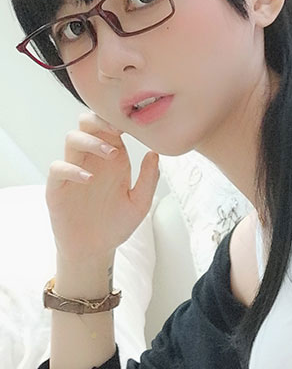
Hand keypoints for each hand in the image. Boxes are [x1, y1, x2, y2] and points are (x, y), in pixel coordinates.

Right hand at [46, 108, 160, 263]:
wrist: (95, 249)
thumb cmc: (116, 224)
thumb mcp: (140, 204)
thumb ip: (149, 179)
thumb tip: (155, 153)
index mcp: (113, 158)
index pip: (110, 126)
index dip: (117, 119)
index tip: (132, 122)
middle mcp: (92, 160)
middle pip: (86, 123)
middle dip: (100, 120)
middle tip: (117, 131)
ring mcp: (74, 171)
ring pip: (72, 139)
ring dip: (91, 141)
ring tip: (110, 155)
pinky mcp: (58, 187)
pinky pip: (58, 168)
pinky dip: (72, 169)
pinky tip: (89, 180)